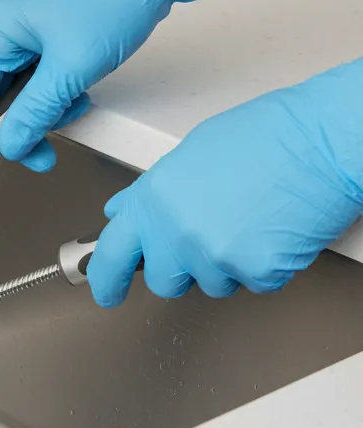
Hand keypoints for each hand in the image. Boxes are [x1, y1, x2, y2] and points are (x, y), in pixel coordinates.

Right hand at [0, 0, 267, 180]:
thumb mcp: (71, 69)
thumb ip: (34, 114)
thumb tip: (10, 145)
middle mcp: (1, 24)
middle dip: (17, 129)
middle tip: (39, 156)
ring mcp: (22, 25)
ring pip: (17, 91)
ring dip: (42, 111)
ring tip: (74, 109)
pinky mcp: (44, 28)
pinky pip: (34, 75)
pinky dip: (53, 94)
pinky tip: (78, 92)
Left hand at [87, 59, 362, 306]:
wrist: (323, 139)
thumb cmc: (268, 136)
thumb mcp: (189, 155)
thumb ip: (152, 193)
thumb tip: (123, 211)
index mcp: (153, 200)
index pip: (111, 253)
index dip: (105, 278)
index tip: (105, 291)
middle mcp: (175, 231)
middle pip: (163, 280)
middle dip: (182, 268)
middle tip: (210, 240)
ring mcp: (212, 255)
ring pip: (211, 283)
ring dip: (228, 264)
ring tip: (250, 220)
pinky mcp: (253, 271)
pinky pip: (253, 283)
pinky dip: (265, 264)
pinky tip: (273, 229)